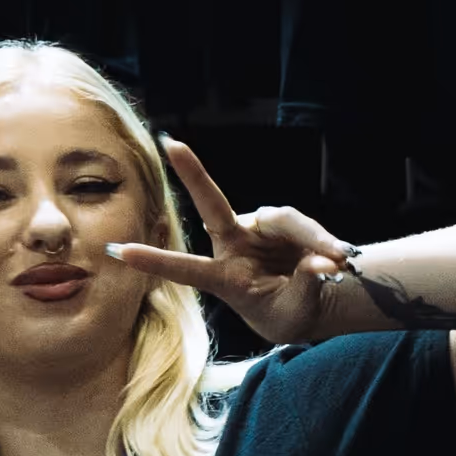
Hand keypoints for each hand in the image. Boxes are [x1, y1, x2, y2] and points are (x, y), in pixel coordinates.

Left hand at [110, 139, 348, 345]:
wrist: (310, 302)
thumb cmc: (289, 312)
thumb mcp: (294, 311)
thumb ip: (306, 286)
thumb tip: (321, 262)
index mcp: (225, 278)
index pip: (187, 269)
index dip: (154, 260)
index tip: (117, 251)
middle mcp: (235, 244)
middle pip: (213, 204)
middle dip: (192, 173)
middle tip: (169, 144)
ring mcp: (258, 228)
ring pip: (283, 219)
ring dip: (312, 238)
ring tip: (335, 262)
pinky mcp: (282, 220)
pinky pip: (304, 224)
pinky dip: (322, 240)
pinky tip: (338, 258)